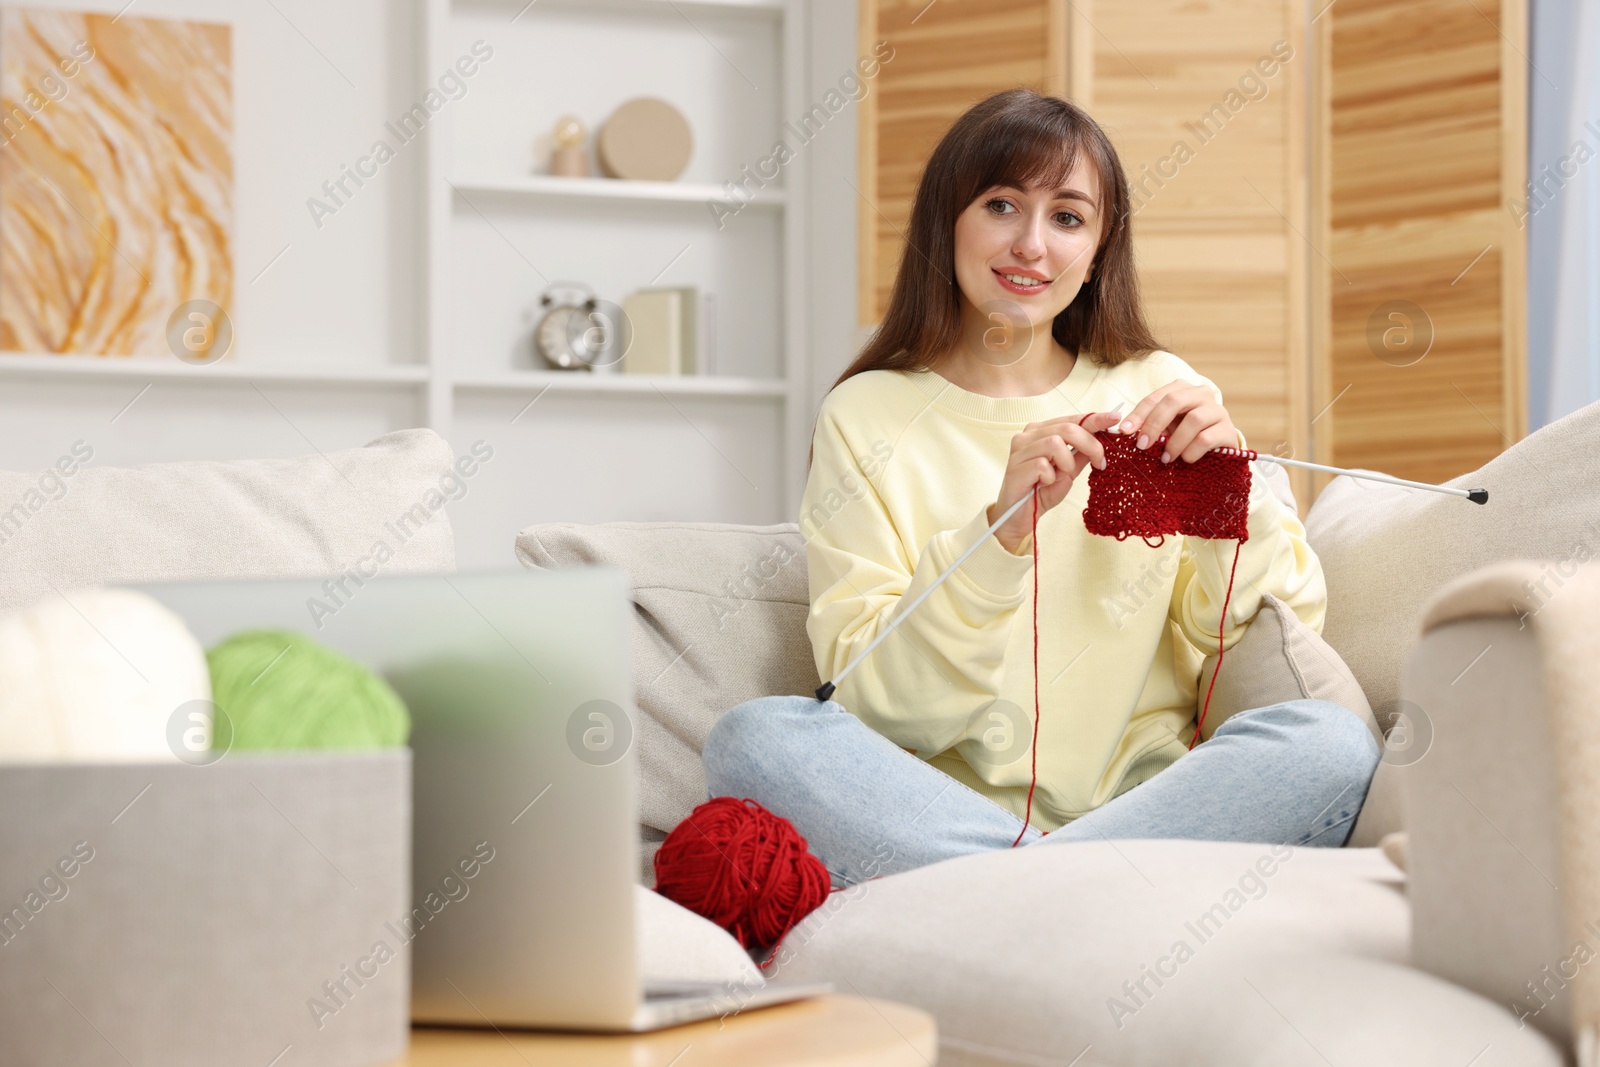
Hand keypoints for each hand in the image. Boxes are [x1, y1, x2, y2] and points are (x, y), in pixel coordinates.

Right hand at [987, 411, 1121, 553]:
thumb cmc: (1041, 492)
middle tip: (1101, 462)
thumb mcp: (1069, 471)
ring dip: (1067, 463)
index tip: (1115, 418)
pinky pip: (1043, 465)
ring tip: (1061, 476)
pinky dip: (1051, 477)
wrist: (1019, 517)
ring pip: (1055, 443)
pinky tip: (1044, 484)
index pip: (1071, 419)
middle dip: (1090, 445)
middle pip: (1067, 428)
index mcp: (1041, 431)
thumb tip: (1103, 438)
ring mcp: (1019, 450)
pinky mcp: (1015, 467)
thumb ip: (1082, 454)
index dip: (1094, 418)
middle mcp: (1028, 435)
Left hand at [1113, 381, 1237, 463]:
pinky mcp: (1228, 430)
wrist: (1217, 449)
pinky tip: (1185, 459)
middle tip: (1142, 445)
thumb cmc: (1185, 436)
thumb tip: (1127, 431)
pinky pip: (1206, 439)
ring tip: (1165, 458)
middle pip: (1174, 401)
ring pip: (1194, 420)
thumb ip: (1150, 425)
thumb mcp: (1166, 428)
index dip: (1139, 414)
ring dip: (1175, 442)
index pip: (1156, 397)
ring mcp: (1217, 410)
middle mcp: (1201, 394)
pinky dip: (1191, 451)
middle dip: (1154, 424)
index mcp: (1182, 389)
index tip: (1124, 431)